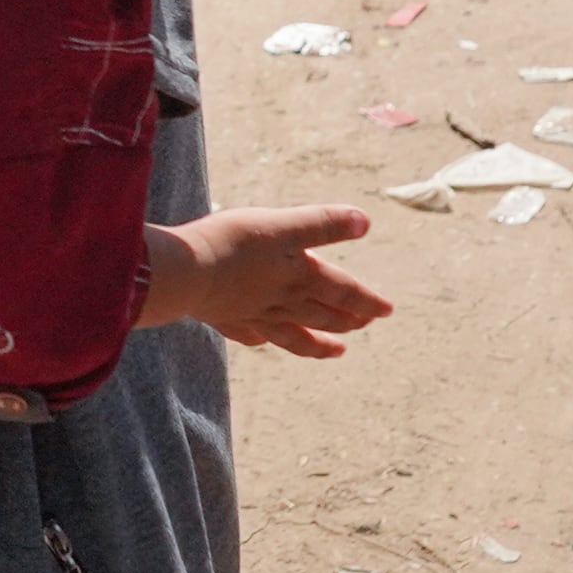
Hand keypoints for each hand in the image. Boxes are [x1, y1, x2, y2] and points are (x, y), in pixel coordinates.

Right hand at [143, 205, 389, 359]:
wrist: (185, 272)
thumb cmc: (235, 243)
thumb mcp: (285, 224)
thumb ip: (324, 223)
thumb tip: (365, 221)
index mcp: (300, 277)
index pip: (343, 291)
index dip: (367, 300)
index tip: (387, 310)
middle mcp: (282, 302)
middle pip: (322, 315)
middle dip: (347, 321)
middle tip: (364, 324)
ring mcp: (253, 314)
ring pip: (295, 334)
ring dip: (318, 342)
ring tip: (335, 350)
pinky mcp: (224, 317)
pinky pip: (251, 334)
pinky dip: (263, 339)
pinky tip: (263, 341)